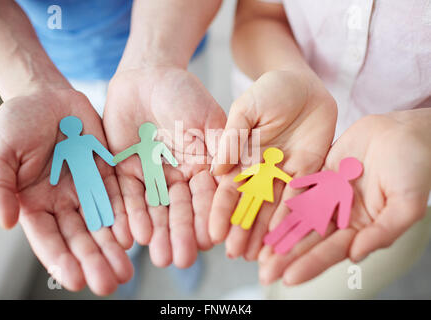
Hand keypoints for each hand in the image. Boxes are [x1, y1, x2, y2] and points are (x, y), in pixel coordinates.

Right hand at [0, 87, 132, 294]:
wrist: (47, 96)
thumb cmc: (17, 122)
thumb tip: (5, 221)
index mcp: (35, 203)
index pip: (48, 238)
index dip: (61, 259)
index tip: (76, 280)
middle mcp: (64, 203)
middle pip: (81, 238)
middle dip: (95, 261)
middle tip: (110, 283)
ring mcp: (88, 189)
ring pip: (103, 224)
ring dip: (115, 247)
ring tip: (128, 270)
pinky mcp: (108, 173)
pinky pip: (120, 197)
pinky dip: (127, 216)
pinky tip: (137, 234)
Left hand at [103, 67, 226, 267]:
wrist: (146, 76)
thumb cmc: (183, 91)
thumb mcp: (206, 116)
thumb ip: (221, 145)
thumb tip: (239, 175)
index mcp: (204, 166)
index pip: (208, 196)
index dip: (209, 217)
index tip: (210, 239)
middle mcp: (179, 177)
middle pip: (181, 210)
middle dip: (181, 234)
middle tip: (181, 259)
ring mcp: (152, 176)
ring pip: (155, 209)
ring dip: (157, 233)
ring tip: (159, 256)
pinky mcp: (125, 172)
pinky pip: (126, 196)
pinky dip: (128, 215)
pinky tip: (132, 235)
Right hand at [209, 70, 336, 259]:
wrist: (303, 83)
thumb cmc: (270, 90)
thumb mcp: (246, 108)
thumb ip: (233, 136)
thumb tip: (216, 168)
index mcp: (240, 158)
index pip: (227, 189)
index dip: (220, 211)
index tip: (213, 232)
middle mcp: (260, 171)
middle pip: (249, 205)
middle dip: (241, 229)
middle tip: (235, 254)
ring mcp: (284, 174)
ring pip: (274, 207)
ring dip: (266, 231)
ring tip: (260, 255)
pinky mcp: (308, 172)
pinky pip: (302, 197)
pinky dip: (296, 215)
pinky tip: (289, 235)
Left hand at [258, 110, 430, 284]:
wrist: (404, 132)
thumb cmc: (415, 166)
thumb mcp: (408, 202)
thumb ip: (384, 231)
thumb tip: (355, 256)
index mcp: (363, 227)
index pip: (332, 250)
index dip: (310, 264)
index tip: (288, 278)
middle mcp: (343, 215)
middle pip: (310, 239)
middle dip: (287, 256)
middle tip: (263, 271)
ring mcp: (330, 196)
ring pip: (299, 218)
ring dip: (279, 233)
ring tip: (257, 249)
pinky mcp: (320, 176)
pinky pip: (298, 191)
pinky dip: (281, 203)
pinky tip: (264, 212)